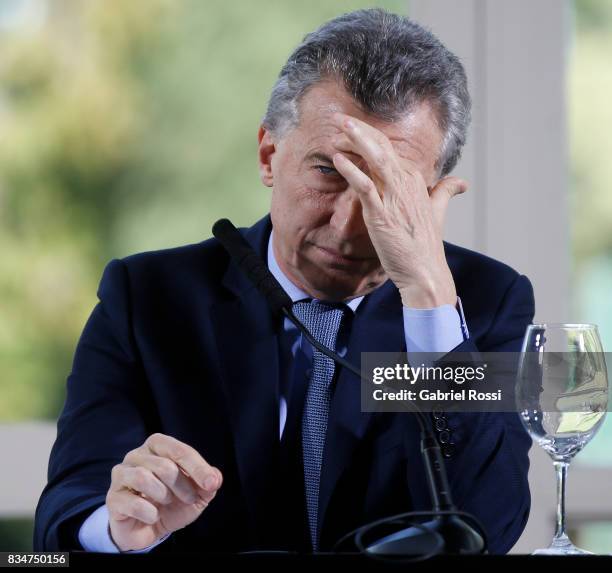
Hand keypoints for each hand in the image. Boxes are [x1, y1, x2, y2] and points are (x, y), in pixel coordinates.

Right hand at [106, 433, 222, 551]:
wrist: (148, 529)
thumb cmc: (172, 503)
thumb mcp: (196, 493)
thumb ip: (208, 483)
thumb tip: (215, 477)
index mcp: (157, 446)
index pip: (179, 450)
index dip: (198, 467)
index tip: (211, 484)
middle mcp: (137, 455)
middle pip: (164, 465)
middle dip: (182, 485)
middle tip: (189, 498)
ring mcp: (122, 475)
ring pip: (144, 477)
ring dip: (164, 495)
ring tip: (168, 503)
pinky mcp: (113, 497)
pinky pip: (132, 502)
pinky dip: (150, 512)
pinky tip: (153, 515)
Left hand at [330, 113, 465, 307]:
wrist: (426, 273)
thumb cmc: (426, 245)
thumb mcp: (438, 212)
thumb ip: (445, 192)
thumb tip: (461, 182)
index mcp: (416, 180)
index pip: (390, 149)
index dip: (369, 137)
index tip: (351, 131)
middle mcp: (406, 183)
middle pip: (382, 147)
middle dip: (360, 129)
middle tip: (340, 118)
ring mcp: (395, 197)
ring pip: (375, 159)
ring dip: (356, 140)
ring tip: (338, 128)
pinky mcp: (382, 214)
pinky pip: (365, 185)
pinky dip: (351, 170)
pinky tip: (338, 159)